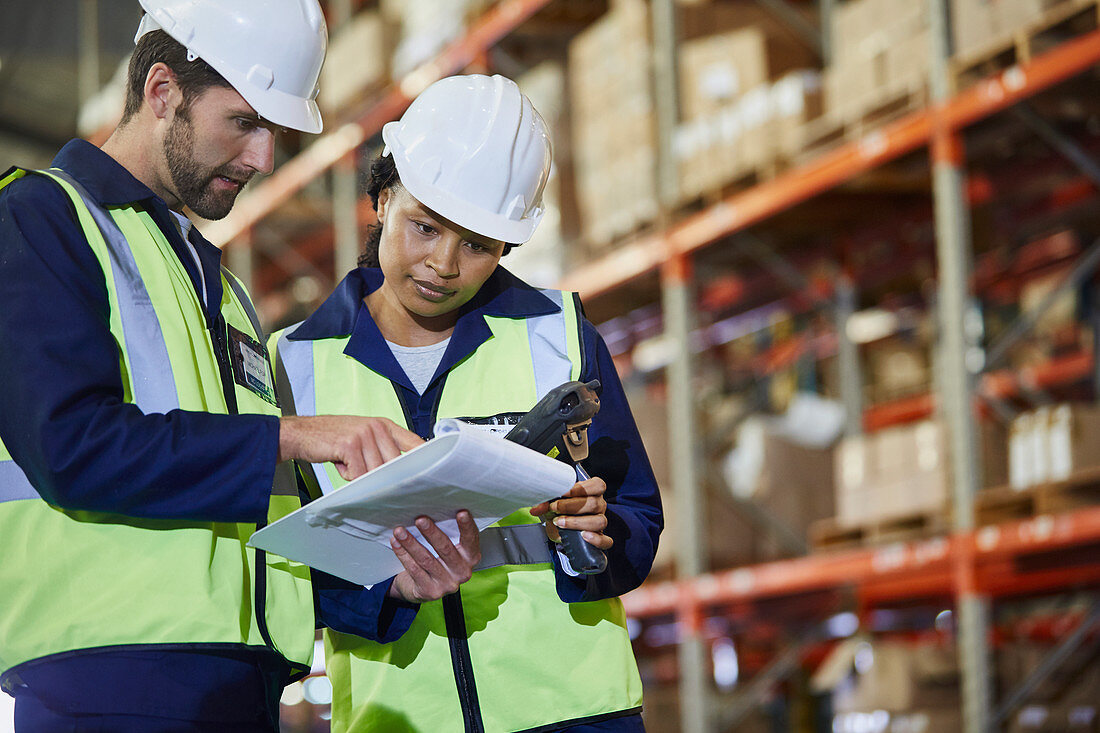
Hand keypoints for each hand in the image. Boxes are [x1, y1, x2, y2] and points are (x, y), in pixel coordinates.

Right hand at [278, 415, 423, 480]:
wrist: (303, 433)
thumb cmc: (334, 439)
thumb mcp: (364, 438)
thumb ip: (383, 450)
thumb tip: (402, 473)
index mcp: (385, 425)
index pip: (414, 443)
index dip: (425, 458)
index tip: (435, 472)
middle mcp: (377, 427)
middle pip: (394, 464)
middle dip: (385, 476)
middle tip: (370, 476)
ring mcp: (364, 434)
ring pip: (376, 471)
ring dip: (361, 475)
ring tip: (349, 463)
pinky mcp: (350, 444)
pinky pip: (359, 473)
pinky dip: (348, 474)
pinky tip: (340, 461)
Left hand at [388, 511, 480, 602]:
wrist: (425, 588)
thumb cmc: (438, 561)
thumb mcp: (449, 549)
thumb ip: (448, 535)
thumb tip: (433, 512)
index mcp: (471, 558)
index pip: (471, 540)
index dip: (466, 526)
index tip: (461, 512)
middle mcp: (462, 572)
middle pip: (446, 549)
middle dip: (431, 532)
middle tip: (420, 519)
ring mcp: (447, 584)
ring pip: (426, 559)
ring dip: (411, 543)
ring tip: (400, 531)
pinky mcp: (430, 591)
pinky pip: (414, 570)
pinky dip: (403, 554)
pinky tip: (396, 543)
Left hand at [530, 476, 612, 550]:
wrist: (560, 528)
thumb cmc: (560, 510)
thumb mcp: (552, 504)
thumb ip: (545, 504)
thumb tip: (536, 508)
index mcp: (593, 492)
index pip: (597, 486)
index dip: (581, 488)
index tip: (563, 492)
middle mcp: (599, 505)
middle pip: (594, 504)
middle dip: (571, 506)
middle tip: (554, 508)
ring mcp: (600, 521)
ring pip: (599, 521)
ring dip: (577, 522)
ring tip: (560, 522)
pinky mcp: (600, 538)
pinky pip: (606, 541)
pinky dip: (596, 540)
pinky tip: (583, 536)